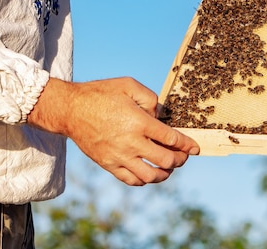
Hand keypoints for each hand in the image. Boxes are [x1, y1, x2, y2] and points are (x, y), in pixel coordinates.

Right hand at [28, 77, 199, 185]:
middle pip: (166, 160)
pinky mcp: (108, 165)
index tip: (195, 148)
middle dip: (180, 159)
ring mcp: (119, 156)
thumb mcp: (129, 85)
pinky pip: (131, 180)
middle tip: (184, 156)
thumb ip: (150, 98)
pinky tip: (150, 174)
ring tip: (170, 168)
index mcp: (139, 122)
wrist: (71, 110)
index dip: (187, 145)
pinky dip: (145, 181)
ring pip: (150, 176)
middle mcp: (131, 142)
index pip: (172, 139)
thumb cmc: (101, 94)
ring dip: (165, 174)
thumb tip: (160, 114)